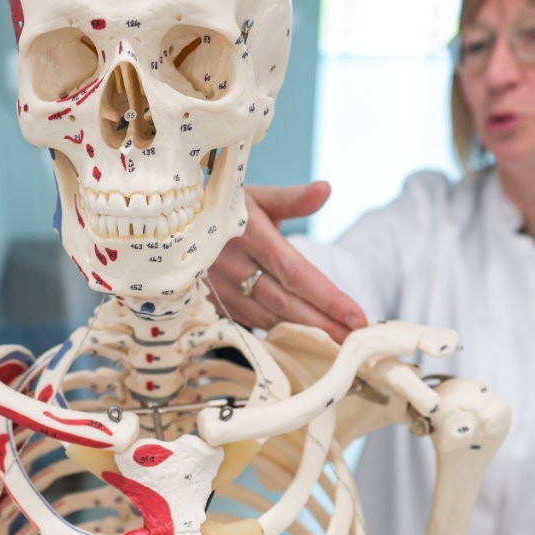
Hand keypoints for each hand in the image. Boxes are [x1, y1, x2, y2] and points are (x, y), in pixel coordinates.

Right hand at [206, 182, 367, 342]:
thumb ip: (294, 198)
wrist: (176, 223)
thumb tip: (326, 188)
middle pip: (285, 303)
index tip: (358, 317)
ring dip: (304, 335)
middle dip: (323, 325)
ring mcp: (219, 288)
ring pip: (267, 319)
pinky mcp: (213, 303)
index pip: (296, 273)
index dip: (328, 298)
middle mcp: (232, 264)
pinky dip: (280, 334)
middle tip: (355, 341)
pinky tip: (304, 343)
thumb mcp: (258, 196)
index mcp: (249, 234)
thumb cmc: (227, 207)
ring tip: (337, 346)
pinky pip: (251, 323)